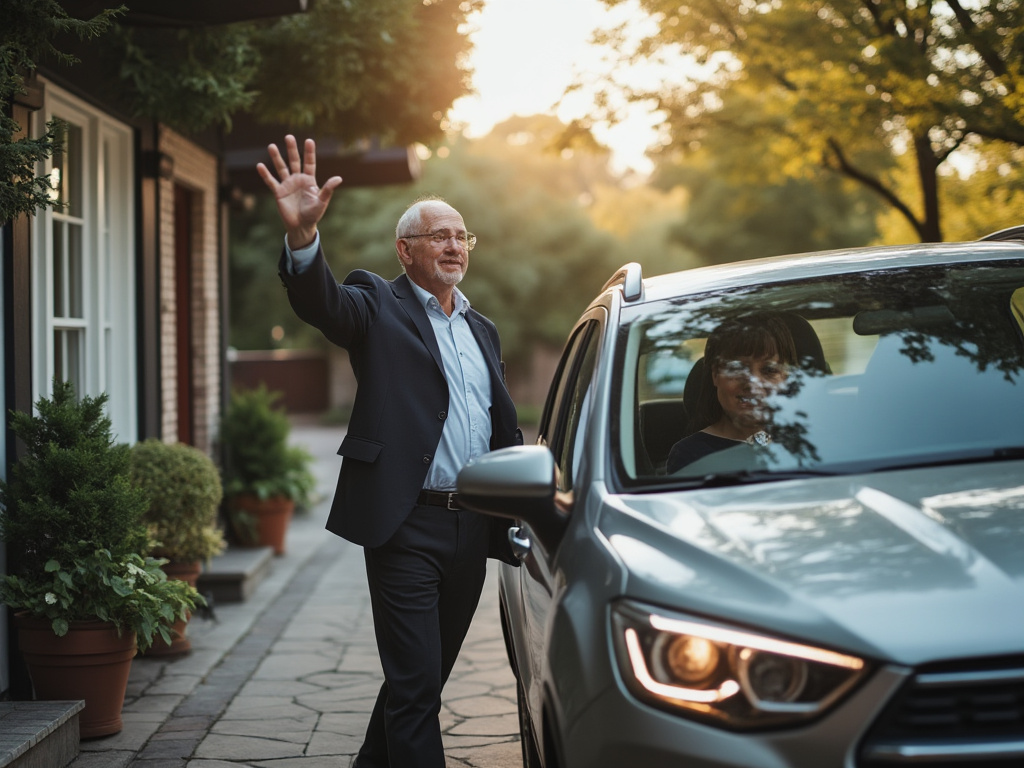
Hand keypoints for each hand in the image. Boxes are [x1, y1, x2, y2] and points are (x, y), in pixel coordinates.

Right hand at [256, 135, 342, 249]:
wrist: (301, 226)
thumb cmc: (314, 214)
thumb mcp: (322, 201)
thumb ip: (328, 189)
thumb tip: (339, 178)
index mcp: (309, 180)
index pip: (310, 163)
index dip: (309, 152)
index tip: (309, 140)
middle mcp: (298, 179)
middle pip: (294, 161)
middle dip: (292, 149)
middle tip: (288, 136)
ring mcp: (287, 185)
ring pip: (281, 168)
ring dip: (276, 158)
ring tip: (271, 146)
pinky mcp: (279, 192)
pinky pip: (271, 182)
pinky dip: (265, 175)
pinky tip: (259, 166)